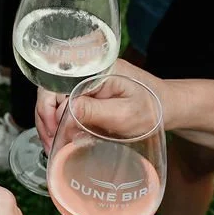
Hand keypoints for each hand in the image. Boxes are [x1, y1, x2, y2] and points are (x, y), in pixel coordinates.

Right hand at [34, 60, 169, 150]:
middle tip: (50, 145)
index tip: (53, 133)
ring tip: (54, 146)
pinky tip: (62, 138)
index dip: (48, 110)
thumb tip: (65, 112)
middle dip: (46, 120)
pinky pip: (63, 105)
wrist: (167, 107)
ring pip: (53, 100)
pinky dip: (59, 123)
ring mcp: (83, 81)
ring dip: (50, 124)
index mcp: (94, 68)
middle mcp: (85, 70)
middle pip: (49, 91)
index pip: (55, 84)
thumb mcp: (125, 114)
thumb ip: (94, 111)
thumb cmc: (152, 109)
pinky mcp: (85, 91)